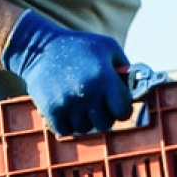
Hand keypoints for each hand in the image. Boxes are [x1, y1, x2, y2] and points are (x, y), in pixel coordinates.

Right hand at [0, 9, 131, 135]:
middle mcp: (88, 93)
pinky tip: (66, 109)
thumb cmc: (77, 45)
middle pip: (105, 124)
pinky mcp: (51, 110)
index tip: (114, 103)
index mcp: (104, 77)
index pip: (123, 110)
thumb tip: (138, 85)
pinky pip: (66, 131)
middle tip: (95, 104)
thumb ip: (125, 65)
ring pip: (85, 128)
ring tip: (78, 104)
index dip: (120, 108)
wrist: (38, 48)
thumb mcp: (106, 46)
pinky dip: (66, 124)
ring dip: (84, 119)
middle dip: (103, 115)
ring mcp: (68, 103)